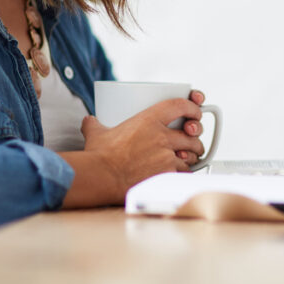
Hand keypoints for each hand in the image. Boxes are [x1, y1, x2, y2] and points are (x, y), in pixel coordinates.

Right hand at [80, 91, 206, 198]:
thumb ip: (95, 124)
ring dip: (192, 155)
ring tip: (188, 157)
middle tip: (192, 140)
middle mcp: (161, 137)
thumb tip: (89, 121)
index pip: (178, 105)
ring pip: (191, 154)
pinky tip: (179, 172)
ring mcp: (166, 156)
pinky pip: (185, 172)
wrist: (102, 177)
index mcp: (148, 120)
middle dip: (195, 137)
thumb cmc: (100, 156)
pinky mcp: (166, 174)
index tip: (194, 111)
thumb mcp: (96, 133)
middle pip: (191, 133)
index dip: (191, 106)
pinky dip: (184, 172)